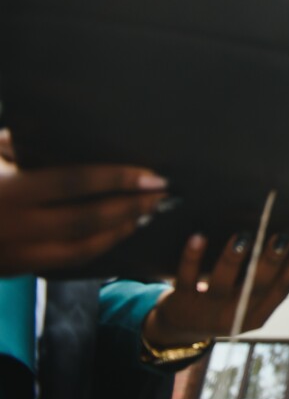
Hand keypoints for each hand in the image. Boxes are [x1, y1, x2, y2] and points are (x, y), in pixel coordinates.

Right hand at [0, 129, 168, 275]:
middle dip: (131, 206)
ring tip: (148, 212)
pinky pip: (68, 261)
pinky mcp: (19, 267)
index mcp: (11, 190)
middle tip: (163, 194)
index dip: (118, 179)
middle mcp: (18, 224)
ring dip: (121, 229)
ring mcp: (19, 251)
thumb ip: (18, 144)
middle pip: (89, 217)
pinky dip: (99, 248)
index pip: (77, 183)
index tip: (152, 175)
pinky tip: (119, 233)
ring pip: (83, 245)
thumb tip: (57, 131)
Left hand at [142, 232, 288, 346]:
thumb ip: (264, 280)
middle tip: (281, 237)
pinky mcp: (181, 302)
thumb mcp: (247, 302)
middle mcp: (235, 314)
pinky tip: (198, 236)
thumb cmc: (222, 304)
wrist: (179, 330)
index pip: (284, 287)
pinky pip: (187, 278)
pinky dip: (192, 257)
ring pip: (221, 283)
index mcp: (257, 313)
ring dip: (233, 259)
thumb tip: (287, 237)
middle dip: (270, 261)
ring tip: (243, 236)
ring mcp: (207, 310)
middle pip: (256, 286)